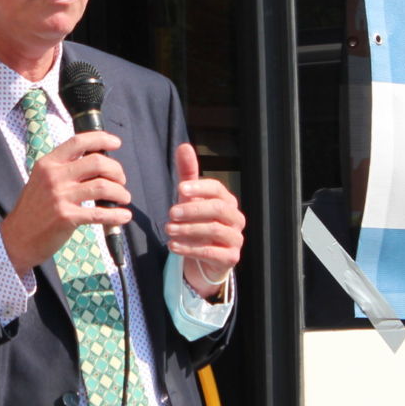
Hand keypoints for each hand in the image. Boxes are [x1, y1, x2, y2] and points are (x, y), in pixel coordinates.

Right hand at [0, 130, 130, 274]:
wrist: (17, 238)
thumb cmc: (33, 210)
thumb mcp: (41, 181)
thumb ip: (63, 170)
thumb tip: (96, 164)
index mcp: (48, 164)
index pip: (78, 142)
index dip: (101, 139)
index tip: (116, 143)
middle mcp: (54, 176)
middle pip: (97, 162)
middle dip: (116, 170)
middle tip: (121, 180)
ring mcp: (60, 197)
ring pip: (103, 186)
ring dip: (120, 192)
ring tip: (124, 198)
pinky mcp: (66, 217)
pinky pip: (100, 213)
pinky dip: (116, 214)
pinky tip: (124, 216)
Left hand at [168, 143, 242, 297]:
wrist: (204, 259)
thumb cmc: (198, 223)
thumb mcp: (190, 199)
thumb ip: (188, 174)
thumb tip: (183, 146)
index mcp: (227, 201)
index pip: (217, 189)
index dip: (200, 187)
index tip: (179, 189)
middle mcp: (236, 218)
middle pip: (218, 208)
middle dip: (192, 209)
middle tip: (170, 213)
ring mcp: (235, 238)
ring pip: (216, 230)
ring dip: (189, 229)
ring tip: (168, 230)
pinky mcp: (230, 257)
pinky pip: (212, 252)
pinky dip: (190, 248)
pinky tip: (172, 246)